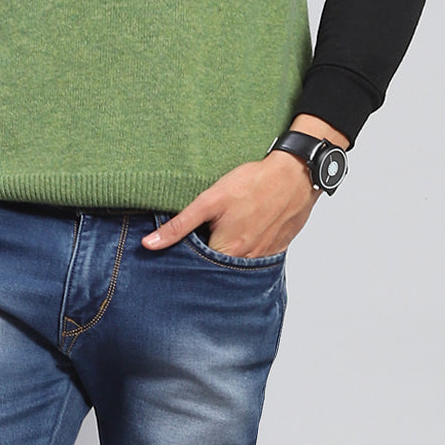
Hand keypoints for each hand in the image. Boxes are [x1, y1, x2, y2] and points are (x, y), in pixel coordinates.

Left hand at [142, 116, 348, 258]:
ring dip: (227, 255)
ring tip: (224, 232)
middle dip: (207, 260)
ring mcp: (265, 256)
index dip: (186, 259)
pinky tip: (244, 232)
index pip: (198, 268)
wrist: (295, 174)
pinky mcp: (277, 248)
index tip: (181, 249)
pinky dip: (247, 251)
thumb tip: (150, 245)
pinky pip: (257, 258)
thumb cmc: (253, 183)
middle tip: (203, 238)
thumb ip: (180, 225)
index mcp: (228, 250)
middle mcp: (247, 260)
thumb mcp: (210, 200)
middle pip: (219, 270)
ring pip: (238, 265)